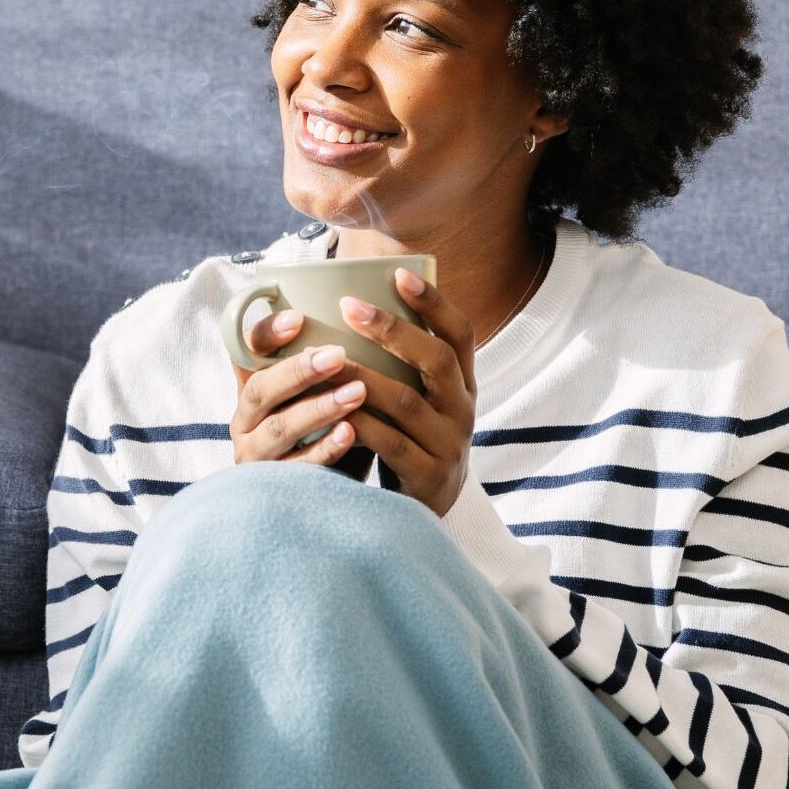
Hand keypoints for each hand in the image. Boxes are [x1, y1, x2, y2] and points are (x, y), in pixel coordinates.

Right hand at [229, 309, 374, 481]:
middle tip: (338, 355)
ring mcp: (256, 456)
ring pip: (278, 428)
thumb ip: (329, 363)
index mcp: (252, 388)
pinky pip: (298, 468)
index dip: (266, 333)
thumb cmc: (326, 430)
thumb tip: (374, 312)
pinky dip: (325, 449)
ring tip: (357, 392)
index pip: (243, 351)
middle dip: (298, 371)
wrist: (321, 496)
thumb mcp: (318, 394)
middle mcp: (245, 420)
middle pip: (259, 389)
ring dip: (318, 408)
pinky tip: (351, 433)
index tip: (298, 318)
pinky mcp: (275, 488)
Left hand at [332, 268, 476, 516]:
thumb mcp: (415, 399)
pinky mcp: (427, 477)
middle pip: (437, 360)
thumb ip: (398, 363)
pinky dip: (360, 425)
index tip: (399, 274)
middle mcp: (462, 409)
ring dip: (364, 377)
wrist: (423, 514)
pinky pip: (391, 445)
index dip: (434, 303)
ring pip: (407, 402)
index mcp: (461, 384)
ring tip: (326, 357)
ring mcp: (449, 444)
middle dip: (392, 330)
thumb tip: (354, 299)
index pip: (460, 334)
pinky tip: (331, 410)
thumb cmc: (406, 440)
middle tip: (348, 306)